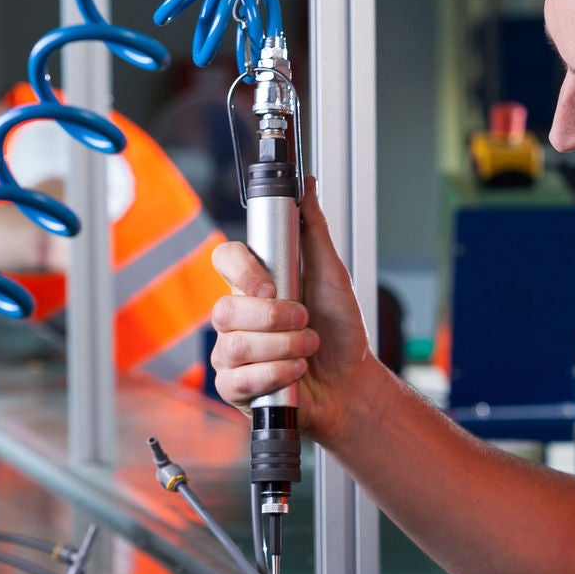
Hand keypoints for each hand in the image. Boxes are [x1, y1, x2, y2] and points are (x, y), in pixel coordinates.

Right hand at [210, 180, 377, 443]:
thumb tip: (306, 186)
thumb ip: (314, 231)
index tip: (271, 284)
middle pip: (224, 308)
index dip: (242, 270)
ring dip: (282, 347)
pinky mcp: (233, 387)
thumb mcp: (333, 276)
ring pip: (233, 346)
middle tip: (305, 321)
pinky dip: (276, 375)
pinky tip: (295, 373)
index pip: (224, 260)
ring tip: (307, 348)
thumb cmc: (339, 331)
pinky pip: (238, 380)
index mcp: (254, 284)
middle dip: (273, 318)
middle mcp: (236, 317)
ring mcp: (231, 353)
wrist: (351, 382)